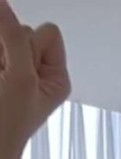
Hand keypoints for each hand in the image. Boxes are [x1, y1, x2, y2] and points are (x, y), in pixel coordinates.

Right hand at [0, 2, 69, 158]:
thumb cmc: (8, 125)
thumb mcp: (21, 78)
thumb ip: (15, 38)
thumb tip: (2, 4)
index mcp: (55, 76)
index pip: (48, 32)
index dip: (31, 46)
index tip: (23, 75)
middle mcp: (36, 70)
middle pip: (22, 31)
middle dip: (8, 51)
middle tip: (5, 84)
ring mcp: (13, 69)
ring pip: (2, 37)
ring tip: (0, 85)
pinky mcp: (0, 69)